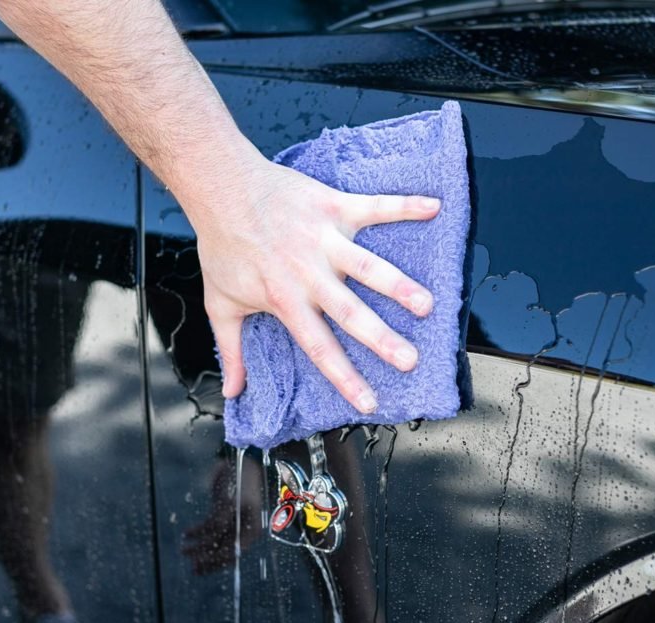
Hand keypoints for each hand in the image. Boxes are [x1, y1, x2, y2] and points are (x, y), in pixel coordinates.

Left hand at [180, 151, 439, 413]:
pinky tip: (434, 208)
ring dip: (399, 285)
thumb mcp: (220, 303)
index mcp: (285, 300)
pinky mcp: (333, 206)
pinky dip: (405, 206)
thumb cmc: (222, 245)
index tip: (370, 403)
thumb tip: (234, 391)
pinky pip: (375, 207)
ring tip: (427, 305)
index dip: (345, 378)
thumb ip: (231, 350)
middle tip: (410, 360)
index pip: (320, 348)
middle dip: (382, 338)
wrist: (221, 187)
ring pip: (368, 266)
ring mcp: (324, 238)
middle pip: (351, 312)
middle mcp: (309, 273)